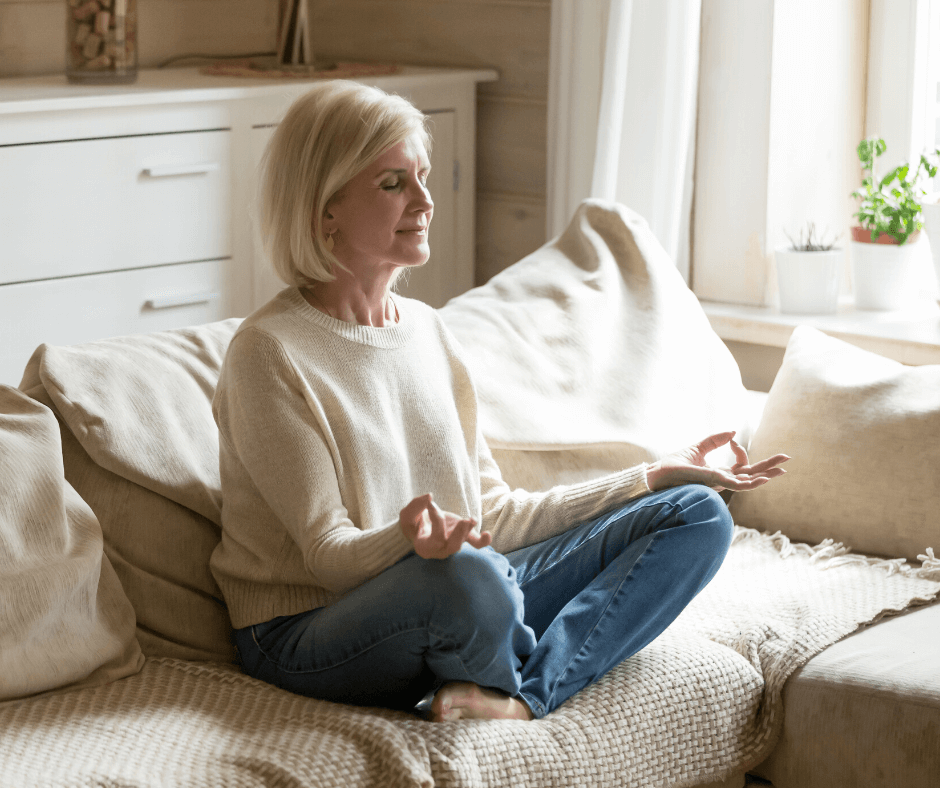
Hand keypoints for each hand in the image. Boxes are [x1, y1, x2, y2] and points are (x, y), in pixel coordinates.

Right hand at [399, 493, 491, 559]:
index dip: (436, 520)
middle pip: (452, 547)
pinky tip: (487, 535)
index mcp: (425, 547)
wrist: (421, 525)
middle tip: (464, 521)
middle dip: (459, 535)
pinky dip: (483, 541)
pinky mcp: (463, 536)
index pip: (435, 538)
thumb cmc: (413, 522)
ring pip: (462, 543)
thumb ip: (415, 505)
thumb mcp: (407, 515)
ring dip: (467, 531)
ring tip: (470, 519)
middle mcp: (440, 550)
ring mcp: (453, 544)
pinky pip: (475, 543)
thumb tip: (429, 496)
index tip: (431, 503)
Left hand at [645, 431, 788, 492]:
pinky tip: (760, 479)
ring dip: (763, 476)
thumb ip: (714, 440)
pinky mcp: (708, 484)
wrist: (654, 475)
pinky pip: (732, 485)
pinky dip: (747, 483)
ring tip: (780, 472)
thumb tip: (734, 432)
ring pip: (745, 482)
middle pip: (750, 474)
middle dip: (768, 467)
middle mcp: (720, 481)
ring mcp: (715, 484)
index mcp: (718, 473)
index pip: (741, 465)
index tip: (733, 440)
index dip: (742, 451)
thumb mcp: (696, 449)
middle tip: (788, 460)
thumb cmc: (672, 466)